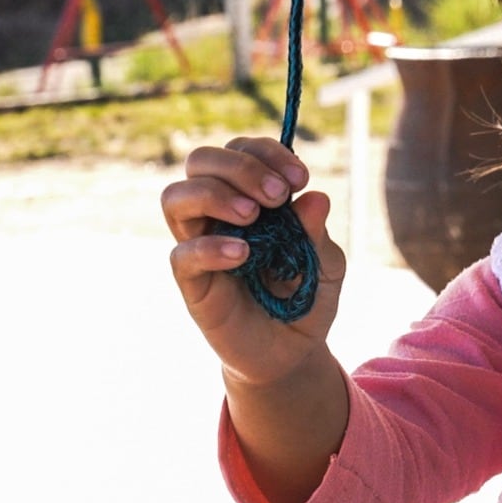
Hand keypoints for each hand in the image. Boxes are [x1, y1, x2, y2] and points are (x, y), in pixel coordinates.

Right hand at [162, 136, 347, 386]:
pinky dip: (210, 247)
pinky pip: (182, 254)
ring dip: (215, 195)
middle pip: (200, 161)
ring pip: (175, 197)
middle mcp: (217, 213)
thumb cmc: (306, 296)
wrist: (293, 351)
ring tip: (253, 216)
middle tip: (277, 195)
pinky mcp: (193, 284)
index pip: (240, 150)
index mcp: (249, 195)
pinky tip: (244, 254)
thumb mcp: (326, 262)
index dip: (267, 153)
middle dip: (239, 166)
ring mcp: (200, 245)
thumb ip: (317, 231)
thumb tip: (316, 197)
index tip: (301, 178)